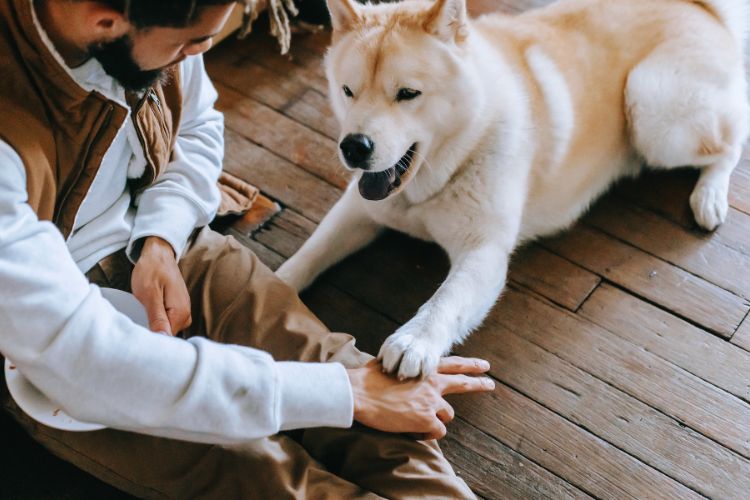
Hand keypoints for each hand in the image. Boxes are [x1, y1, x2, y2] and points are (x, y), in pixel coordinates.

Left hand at [131, 236, 191, 335]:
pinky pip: (167, 322)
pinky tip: (147, 312)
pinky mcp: (177, 309)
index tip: (138, 337)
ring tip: (142, 313)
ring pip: (166, 330)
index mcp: (180, 313)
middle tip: (137, 322)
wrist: (158, 254)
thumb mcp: (149, 294)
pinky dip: (156, 319)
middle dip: (152, 333)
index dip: (152, 340)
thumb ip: (157, 318)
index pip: (168, 339)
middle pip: (168, 336)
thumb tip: (163, 338)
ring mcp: (183, 312)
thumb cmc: (152, 270)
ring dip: (153, 326)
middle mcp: (186, 315)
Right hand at [347, 356, 494, 439]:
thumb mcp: (390, 364)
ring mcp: (431, 402)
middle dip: (478, 384)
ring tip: (415, 421)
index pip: (453, 364)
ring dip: (435, 420)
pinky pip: (436, 432)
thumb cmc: (368, 379)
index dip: (470, 365)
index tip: (484, 366)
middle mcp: (432, 384)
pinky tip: (412, 431)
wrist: (360, 393)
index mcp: (423, 369)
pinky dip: (426, 434)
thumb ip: (403, 367)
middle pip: (463, 384)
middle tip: (490, 384)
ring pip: (446, 416)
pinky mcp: (426, 419)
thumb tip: (397, 367)